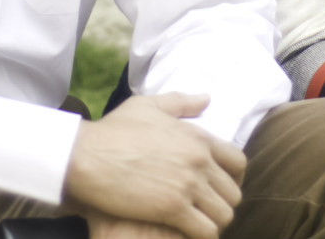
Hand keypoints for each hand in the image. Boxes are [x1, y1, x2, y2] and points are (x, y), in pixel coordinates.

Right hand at [63, 92, 245, 238]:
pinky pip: (207, 231)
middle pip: (233, 193)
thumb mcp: (148, 106)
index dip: (233, 178)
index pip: (237, 162)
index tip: (219, 187)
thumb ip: (181, 103)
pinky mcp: (173, 208)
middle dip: (222, 203)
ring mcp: (188, 185)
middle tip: (204, 209)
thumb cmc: (113, 130)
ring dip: (213, 222)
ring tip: (196, 223)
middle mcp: (199, 160)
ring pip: (224, 215)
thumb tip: (206, 99)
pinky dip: (202, 236)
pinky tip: (186, 234)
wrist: (87, 155)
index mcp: (198, 137)